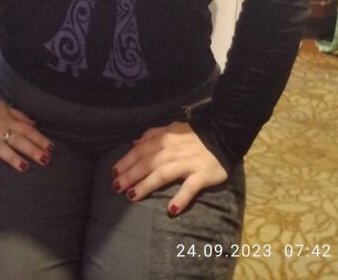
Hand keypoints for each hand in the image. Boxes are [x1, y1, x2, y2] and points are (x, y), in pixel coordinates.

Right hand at [0, 100, 53, 175]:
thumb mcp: (3, 108)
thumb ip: (19, 115)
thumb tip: (35, 123)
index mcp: (7, 121)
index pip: (27, 130)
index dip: (39, 138)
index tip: (52, 149)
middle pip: (17, 140)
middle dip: (32, 150)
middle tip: (45, 160)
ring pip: (0, 148)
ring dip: (11, 157)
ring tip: (23, 167)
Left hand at [111, 121, 226, 214]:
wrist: (223, 135)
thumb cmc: (195, 135)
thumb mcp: (172, 128)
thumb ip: (153, 134)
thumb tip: (134, 142)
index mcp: (164, 139)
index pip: (140, 151)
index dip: (126, 161)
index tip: (114, 172)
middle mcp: (172, 151)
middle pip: (147, 163)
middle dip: (129, 176)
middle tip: (116, 187)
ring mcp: (187, 164)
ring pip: (162, 175)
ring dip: (146, 186)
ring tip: (132, 196)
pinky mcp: (201, 176)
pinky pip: (190, 188)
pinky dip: (181, 198)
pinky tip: (171, 209)